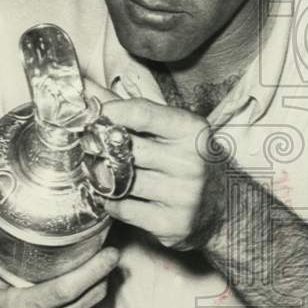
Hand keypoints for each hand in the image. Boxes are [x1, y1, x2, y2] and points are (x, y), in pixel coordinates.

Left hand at [84, 83, 226, 251]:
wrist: (221, 206)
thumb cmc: (183, 159)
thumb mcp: (169, 129)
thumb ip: (130, 109)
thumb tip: (87, 85)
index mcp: (192, 131)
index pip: (141, 113)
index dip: (110, 112)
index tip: (93, 115)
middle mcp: (192, 162)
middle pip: (125, 149)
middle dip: (100, 147)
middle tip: (91, 146)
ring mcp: (184, 195)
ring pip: (121, 180)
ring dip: (103, 176)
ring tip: (104, 171)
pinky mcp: (172, 223)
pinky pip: (123, 208)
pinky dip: (112, 201)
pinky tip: (117, 195)